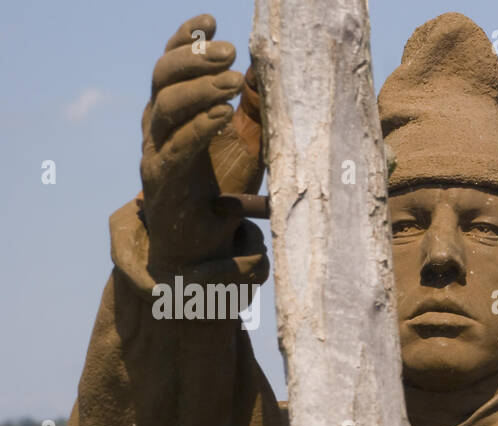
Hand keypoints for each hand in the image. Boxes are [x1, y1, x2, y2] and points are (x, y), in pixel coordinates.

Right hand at [140, 14, 265, 282]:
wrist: (200, 254)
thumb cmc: (223, 200)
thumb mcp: (244, 150)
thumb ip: (251, 115)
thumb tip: (267, 77)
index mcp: (171, 115)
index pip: (170, 66)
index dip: (186, 40)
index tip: (211, 19)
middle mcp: (157, 129)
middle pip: (161, 78)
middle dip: (195, 58)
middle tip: (231, 53)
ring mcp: (156, 155)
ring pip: (164, 107)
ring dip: (200, 88)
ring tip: (234, 82)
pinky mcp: (163, 184)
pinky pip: (177, 148)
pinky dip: (200, 127)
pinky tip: (224, 114)